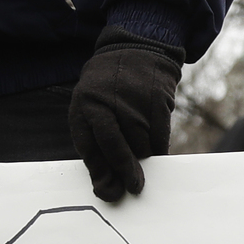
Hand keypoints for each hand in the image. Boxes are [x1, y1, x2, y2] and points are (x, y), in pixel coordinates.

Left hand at [69, 28, 180, 202]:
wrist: (135, 50)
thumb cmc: (109, 90)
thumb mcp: (92, 110)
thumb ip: (97, 146)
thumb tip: (107, 188)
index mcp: (84, 106)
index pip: (90, 148)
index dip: (101, 174)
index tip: (112, 193)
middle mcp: (106, 102)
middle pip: (116, 148)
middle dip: (126, 172)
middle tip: (135, 187)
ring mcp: (133, 100)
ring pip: (141, 145)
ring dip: (143, 155)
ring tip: (140, 146)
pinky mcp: (156, 99)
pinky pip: (160, 136)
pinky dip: (158, 145)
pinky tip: (154, 140)